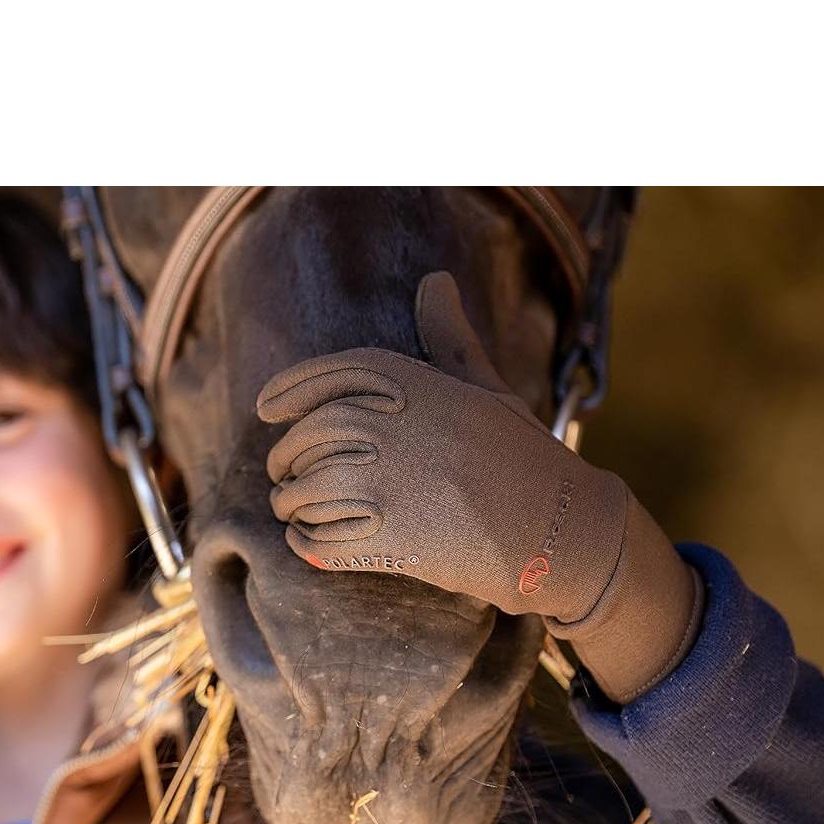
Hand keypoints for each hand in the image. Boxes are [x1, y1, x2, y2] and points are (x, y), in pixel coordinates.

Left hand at [257, 272, 701, 700]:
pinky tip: (304, 540)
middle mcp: (394, 427)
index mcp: (414, 385)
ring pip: (307, 491)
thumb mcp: (485, 389)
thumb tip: (434, 281)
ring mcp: (389, 484)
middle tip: (281, 472)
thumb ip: (449, 341)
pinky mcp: (391, 539)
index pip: (330, 376)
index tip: (264, 407)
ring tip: (292, 509)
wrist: (559, 527)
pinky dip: (304, 542)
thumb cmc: (521, 457)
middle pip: (308, 437)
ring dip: (291, 503)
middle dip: (285, 457)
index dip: (289, 389)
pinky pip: (321, 539)